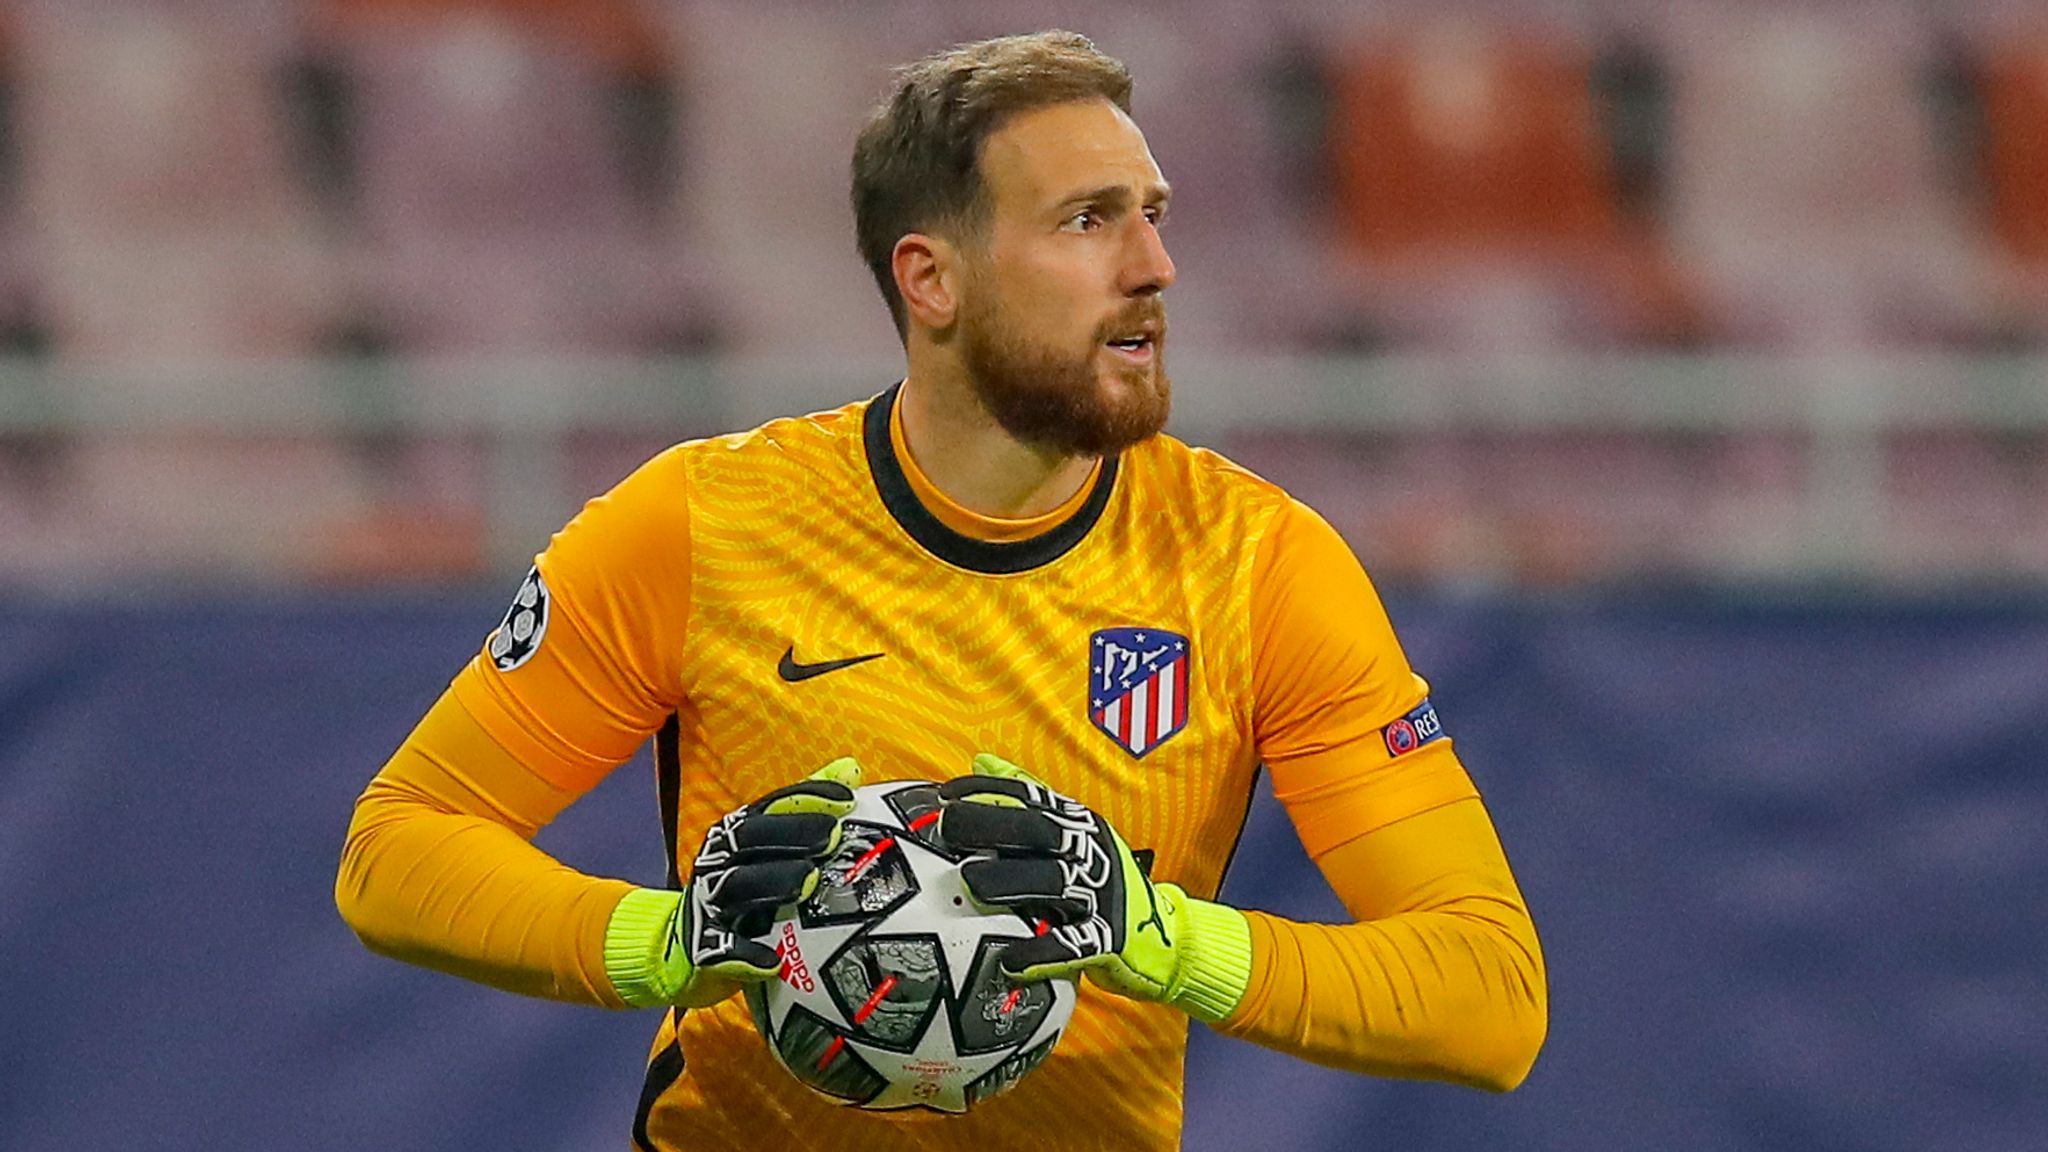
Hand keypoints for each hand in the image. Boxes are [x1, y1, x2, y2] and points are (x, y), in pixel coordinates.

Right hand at [605, 758, 861, 1007]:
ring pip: (738, 885)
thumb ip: (804, 807)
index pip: (772, 804)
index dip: (807, 797)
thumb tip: (852, 768)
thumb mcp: (767, 848)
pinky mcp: (701, 944)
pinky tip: (772, 960)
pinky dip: (745, 953)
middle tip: (833, 837)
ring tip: (808, 883)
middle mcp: (720, 859)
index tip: (847, 798)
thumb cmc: (740, 892)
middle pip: (753, 838)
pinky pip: (721, 949)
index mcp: (738, 833)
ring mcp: (708, 901)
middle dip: (793, 833)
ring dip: (774, 881)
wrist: (675, 947)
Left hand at [937, 754, 1249, 1021]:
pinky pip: (1073, 944)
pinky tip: (1009, 960)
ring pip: (1052, 881)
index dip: (988, 791)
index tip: (945, 795)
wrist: (1165, 935)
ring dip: (1010, 879)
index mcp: (1078, 823)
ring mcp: (1101, 893)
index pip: (1031, 795)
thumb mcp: (1072, 832)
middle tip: (949, 830)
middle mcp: (1090, 851)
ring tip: (970, 882)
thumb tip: (982, 759)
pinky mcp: (1110, 937)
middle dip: (993, 825)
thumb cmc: (1101, 882)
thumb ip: (1028, 797)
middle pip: (1039, 830)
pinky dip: (1041, 952)